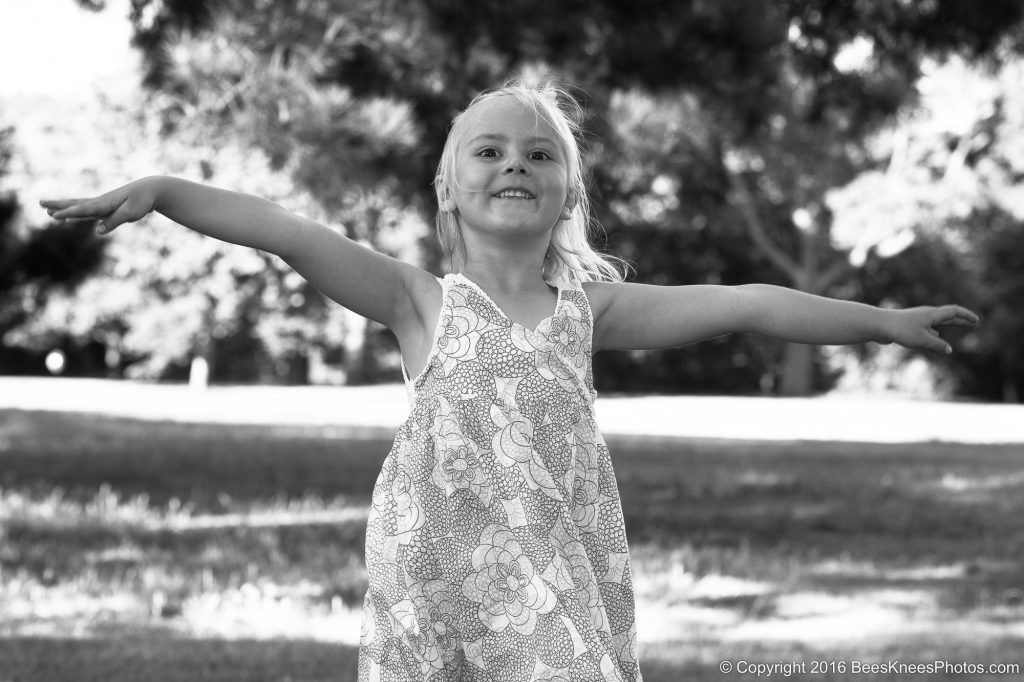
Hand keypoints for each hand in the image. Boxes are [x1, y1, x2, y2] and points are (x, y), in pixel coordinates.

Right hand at [40, 177, 159, 234]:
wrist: (151, 190)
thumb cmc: (142, 200)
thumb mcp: (130, 212)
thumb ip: (113, 221)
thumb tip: (97, 231)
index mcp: (105, 203)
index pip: (83, 209)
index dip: (69, 213)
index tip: (54, 215)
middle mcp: (100, 202)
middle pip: (75, 204)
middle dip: (58, 205)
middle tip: (39, 203)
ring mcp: (102, 205)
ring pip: (78, 207)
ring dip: (63, 209)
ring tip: (47, 210)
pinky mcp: (107, 209)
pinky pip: (87, 212)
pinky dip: (76, 215)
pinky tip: (69, 220)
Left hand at [880, 305, 979, 353]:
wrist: (877, 325)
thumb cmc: (900, 330)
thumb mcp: (922, 340)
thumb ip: (937, 345)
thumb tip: (949, 350)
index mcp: (932, 314)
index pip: (954, 312)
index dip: (966, 316)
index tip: (976, 321)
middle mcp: (926, 315)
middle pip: (947, 315)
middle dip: (961, 319)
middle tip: (972, 322)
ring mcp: (917, 319)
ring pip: (937, 321)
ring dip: (949, 323)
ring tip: (956, 324)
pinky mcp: (909, 326)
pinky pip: (927, 327)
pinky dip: (936, 331)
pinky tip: (935, 336)